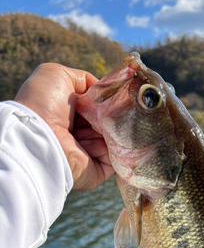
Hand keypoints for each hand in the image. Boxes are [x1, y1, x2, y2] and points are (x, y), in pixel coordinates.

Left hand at [15, 63, 114, 190]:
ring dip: (114, 132)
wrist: (40, 137)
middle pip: (107, 124)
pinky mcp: (96, 171)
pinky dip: (119, 151)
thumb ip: (82, 79)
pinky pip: (116, 161)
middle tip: (111, 112)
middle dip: (112, 117)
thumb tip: (100, 90)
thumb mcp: (57, 75)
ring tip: (107, 127)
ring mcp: (88, 154)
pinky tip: (111, 141)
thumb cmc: (44, 104)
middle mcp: (78, 135)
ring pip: (114, 140)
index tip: (112, 98)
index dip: (105, 102)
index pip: (96, 108)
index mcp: (69, 115)